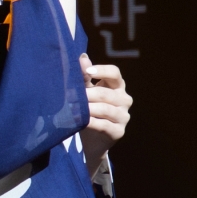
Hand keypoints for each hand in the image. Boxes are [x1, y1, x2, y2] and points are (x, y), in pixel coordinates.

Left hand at [79, 54, 130, 176]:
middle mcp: (124, 100)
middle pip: (107, 93)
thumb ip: (85, 76)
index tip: (87, 71)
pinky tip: (82, 121)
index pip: (115, 73)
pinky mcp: (119, 131)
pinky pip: (104, 125)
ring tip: (75, 108)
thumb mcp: (86, 92)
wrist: (91, 140)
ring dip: (89, 108)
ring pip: (106, 109)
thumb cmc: (89, 109)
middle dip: (88, 94)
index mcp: (117, 86)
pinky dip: (91, 122)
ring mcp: (124, 116)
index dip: (102, 71)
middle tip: (72, 95)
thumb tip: (82, 57)